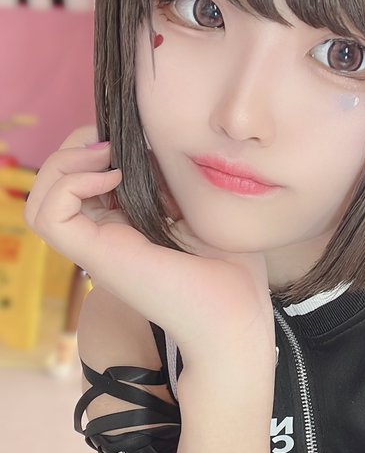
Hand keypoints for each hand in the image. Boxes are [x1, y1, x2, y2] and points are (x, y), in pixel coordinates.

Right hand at [24, 130, 275, 368]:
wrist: (237, 316)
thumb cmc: (232, 271)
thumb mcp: (199, 208)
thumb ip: (170, 179)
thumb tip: (148, 142)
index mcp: (128, 230)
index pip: (84, 184)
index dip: (93, 149)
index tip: (131, 137)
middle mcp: (106, 240)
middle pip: (53, 189)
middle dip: (71, 149)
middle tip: (110, 140)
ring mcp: (98, 249)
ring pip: (40, 202)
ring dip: (62, 165)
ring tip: (105, 155)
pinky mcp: (97, 256)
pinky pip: (49, 216)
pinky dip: (69, 184)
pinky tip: (112, 176)